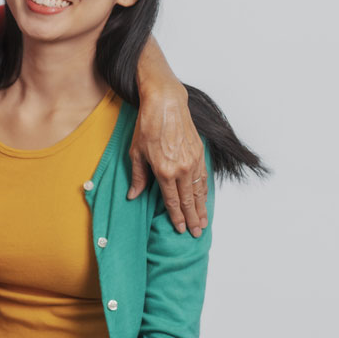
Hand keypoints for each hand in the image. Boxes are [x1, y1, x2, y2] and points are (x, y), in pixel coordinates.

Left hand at [128, 83, 207, 236]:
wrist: (166, 104)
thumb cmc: (147, 126)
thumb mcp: (135, 152)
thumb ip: (138, 176)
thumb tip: (133, 195)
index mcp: (164, 172)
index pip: (172, 201)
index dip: (176, 217)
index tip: (180, 229)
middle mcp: (181, 170)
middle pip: (188, 200)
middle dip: (192, 219)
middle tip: (196, 233)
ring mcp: (193, 162)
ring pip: (199, 191)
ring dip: (202, 208)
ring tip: (203, 222)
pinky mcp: (200, 153)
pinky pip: (204, 178)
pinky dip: (205, 191)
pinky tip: (204, 199)